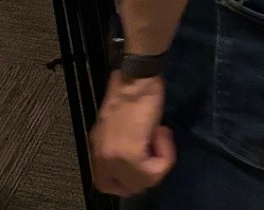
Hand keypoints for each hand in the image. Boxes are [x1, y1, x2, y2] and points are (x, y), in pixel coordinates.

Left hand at [92, 74, 174, 198]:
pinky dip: (166, 156)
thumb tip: (138, 156)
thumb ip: (120, 142)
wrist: (138, 76)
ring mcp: (114, 156)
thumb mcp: (119, 121)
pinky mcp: (131, 155)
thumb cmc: (132, 89)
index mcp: (97, 145)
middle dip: (145, 175)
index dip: (126, 181)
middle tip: (156, 151)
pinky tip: (163, 133)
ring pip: (142, 184)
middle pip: (125, 187)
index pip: (105, 182)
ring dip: (158, 164)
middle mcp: (100, 154)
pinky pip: (154, 172)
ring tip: (160, 136)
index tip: (143, 162)